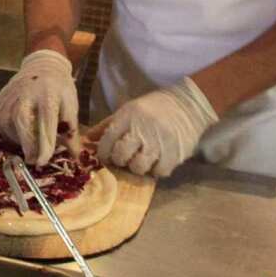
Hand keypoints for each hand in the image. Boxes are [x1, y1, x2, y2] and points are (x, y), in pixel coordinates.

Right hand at [0, 49, 77, 166]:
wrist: (42, 66)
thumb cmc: (59, 89)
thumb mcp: (71, 107)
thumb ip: (71, 132)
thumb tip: (75, 158)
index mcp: (48, 95)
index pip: (45, 122)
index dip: (44, 144)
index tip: (42, 161)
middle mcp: (25, 94)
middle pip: (22, 124)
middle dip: (28, 146)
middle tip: (33, 161)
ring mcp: (9, 97)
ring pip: (9, 127)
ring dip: (19, 141)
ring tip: (29, 144)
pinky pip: (0, 124)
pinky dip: (9, 134)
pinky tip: (19, 134)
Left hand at [89, 77, 217, 178]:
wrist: (188, 104)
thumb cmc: (153, 107)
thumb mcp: (128, 110)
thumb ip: (106, 126)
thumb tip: (86, 142)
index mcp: (127, 117)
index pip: (106, 141)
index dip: (103, 153)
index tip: (107, 155)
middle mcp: (141, 130)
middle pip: (120, 156)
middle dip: (119, 160)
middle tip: (125, 157)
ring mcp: (159, 143)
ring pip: (138, 167)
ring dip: (137, 167)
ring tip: (141, 159)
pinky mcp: (175, 154)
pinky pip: (159, 172)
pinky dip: (156, 170)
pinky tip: (157, 161)